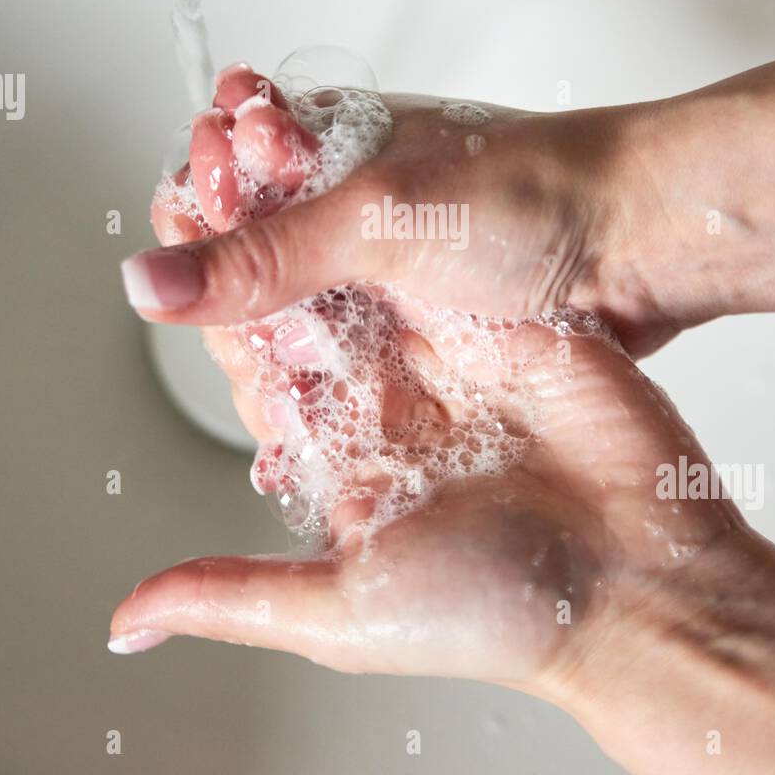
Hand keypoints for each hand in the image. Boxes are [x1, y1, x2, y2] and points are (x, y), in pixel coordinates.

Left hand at [111, 65, 742, 690]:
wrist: (642, 581)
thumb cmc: (500, 612)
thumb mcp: (342, 611)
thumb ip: (233, 598)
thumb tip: (132, 623)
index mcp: (345, 466)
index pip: (258, 375)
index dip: (212, 313)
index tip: (168, 250)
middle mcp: (391, 407)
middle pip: (304, 310)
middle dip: (255, 249)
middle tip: (208, 173)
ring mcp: (448, 360)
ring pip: (360, 275)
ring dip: (312, 222)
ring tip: (256, 151)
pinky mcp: (499, 326)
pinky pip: (431, 263)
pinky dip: (388, 222)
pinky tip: (345, 169)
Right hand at [122, 64, 678, 356]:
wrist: (643, 241)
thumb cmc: (531, 192)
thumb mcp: (379, 218)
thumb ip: (262, 255)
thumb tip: (149, 280)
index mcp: (324, 147)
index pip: (216, 180)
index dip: (197, 217)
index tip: (201, 252)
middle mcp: (347, 208)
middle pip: (245, 263)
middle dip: (234, 307)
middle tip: (256, 342)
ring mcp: (384, 269)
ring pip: (293, 320)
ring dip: (276, 360)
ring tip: (279, 402)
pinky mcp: (419, 321)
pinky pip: (347, 358)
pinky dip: (323, 389)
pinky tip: (304, 429)